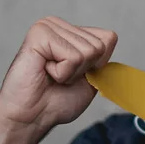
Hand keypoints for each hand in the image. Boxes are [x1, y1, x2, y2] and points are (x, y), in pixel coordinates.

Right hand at [0, 16, 116, 143]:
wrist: (31, 118)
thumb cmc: (55, 101)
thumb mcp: (91, 79)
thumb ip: (103, 59)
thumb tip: (113, 40)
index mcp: (71, 32)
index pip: (108, 38)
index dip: (97, 64)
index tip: (74, 75)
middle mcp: (59, 25)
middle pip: (99, 45)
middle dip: (83, 69)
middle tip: (59, 77)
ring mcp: (48, 26)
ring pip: (88, 51)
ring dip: (71, 72)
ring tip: (51, 75)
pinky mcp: (39, 34)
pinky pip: (72, 56)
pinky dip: (62, 72)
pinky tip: (45, 72)